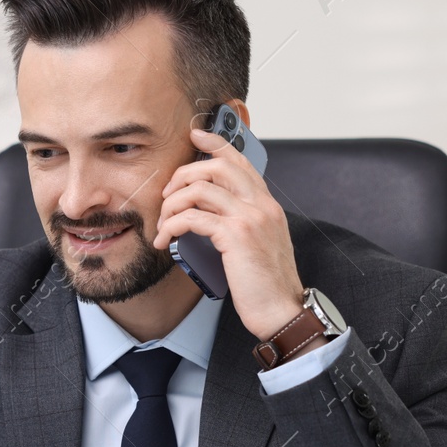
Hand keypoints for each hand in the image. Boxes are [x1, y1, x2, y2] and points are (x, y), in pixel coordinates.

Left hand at [152, 127, 306, 340]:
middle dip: (183, 175)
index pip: (241, 161)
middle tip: (167, 195)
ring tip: (164, 224)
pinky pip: (193, 217)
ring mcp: (250, 218)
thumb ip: (241, 222)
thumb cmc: (265, 284)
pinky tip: (165, 240)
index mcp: (267, 205)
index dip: (216, 142)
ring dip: (172, 204)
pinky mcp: (235, 236)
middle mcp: (261, 205)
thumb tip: (209, 214)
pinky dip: (172, 226)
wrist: (282, 311)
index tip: (195, 135)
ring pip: (200, 188)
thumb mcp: (258, 244)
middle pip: (217, 166)